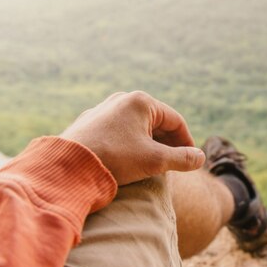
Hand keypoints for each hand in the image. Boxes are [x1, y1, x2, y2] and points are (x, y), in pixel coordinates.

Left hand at [60, 91, 204, 184]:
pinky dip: (131, 144)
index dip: (187, 142)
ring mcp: (104, 110)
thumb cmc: (114, 159)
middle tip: (174, 164)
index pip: (175, 120)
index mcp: (141, 102)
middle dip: (168, 143)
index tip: (191, 161)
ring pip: (137, 127)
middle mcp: (122, 100)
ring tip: (154, 165)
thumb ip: (182, 159)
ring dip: (150, 144)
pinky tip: (129, 162)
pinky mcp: (90, 123)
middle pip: (156, 121)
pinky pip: (119, 131)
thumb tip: (200, 158)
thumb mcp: (154, 161)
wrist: (67, 166)